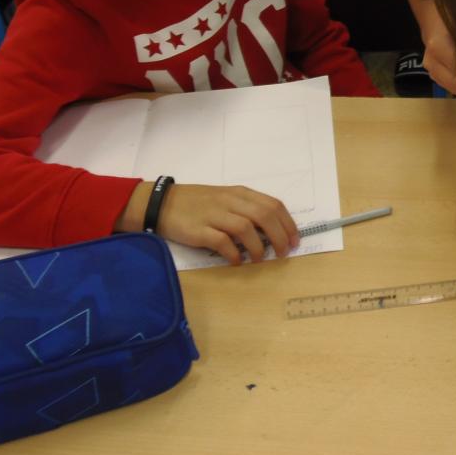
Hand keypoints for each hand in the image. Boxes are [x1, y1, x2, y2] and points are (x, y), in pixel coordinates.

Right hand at [159, 184, 298, 264]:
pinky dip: (234, 253)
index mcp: (239, 193)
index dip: (288, 223)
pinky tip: (237, 261)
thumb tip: (272, 230)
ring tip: (260, 259)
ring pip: (246, 228)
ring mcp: (214, 215)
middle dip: (279, 236)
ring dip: (258, 247)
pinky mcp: (199, 230)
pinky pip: (222, 242)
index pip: (273, 205)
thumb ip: (246, 209)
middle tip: (283, 253)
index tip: (294, 240)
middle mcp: (230, 201)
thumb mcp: (225, 198)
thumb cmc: (197, 203)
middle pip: (264, 216)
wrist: (161, 203)